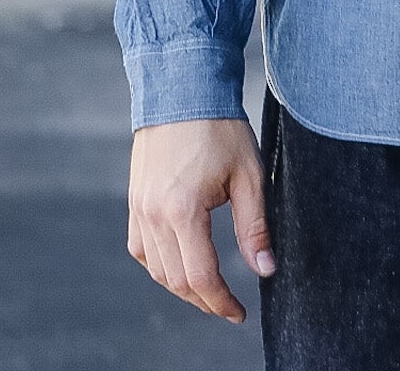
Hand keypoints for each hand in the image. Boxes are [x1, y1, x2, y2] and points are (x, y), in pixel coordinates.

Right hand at [128, 116, 275, 321]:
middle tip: (228, 305)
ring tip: (209, 289)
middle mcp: (153, 214)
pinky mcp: (134, 199)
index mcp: (182, 210)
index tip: (240, 313)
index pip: (200, 277)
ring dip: (181, 286)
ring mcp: (139, 208)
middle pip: (175, 280)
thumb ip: (255, 226)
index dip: (221, 302)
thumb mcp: (249, 175)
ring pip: (155, 269)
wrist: (183, 88)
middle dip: (204, 300)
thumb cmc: (220, 127)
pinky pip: (140, 248)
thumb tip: (265, 270)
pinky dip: (159, 264)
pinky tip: (180, 262)